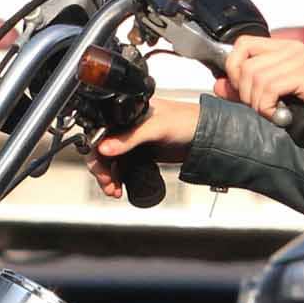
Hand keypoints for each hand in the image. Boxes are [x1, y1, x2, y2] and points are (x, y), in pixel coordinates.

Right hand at [86, 98, 200, 198]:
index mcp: (127, 113)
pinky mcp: (141, 153)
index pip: (100, 131)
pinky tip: (120, 187)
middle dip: (101, 169)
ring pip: (110, 160)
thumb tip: (104, 148)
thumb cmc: (188, 121)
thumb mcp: (156, 128)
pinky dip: (118, 178)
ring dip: (109, 176)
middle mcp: (127, 126)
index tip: (101, 169)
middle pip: (102, 149)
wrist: (208, 137)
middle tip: (108, 183)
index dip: (96, 151)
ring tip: (114, 189)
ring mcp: (134, 141)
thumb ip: (130, 138)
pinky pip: (122, 167)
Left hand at [219, 35, 303, 151]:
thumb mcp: (272, 99)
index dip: (233, 68)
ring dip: (257, 102)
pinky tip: (279, 115)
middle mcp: (292, 49)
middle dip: (244, 92)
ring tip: (272, 112)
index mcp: (284, 49)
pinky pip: (271, 87)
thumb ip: (244, 91)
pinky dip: (267, 106)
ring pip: (256, 77)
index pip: (242, 44)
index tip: (240, 90)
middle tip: (260, 107)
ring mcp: (301, 60)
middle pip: (245, 63)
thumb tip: (218, 85)